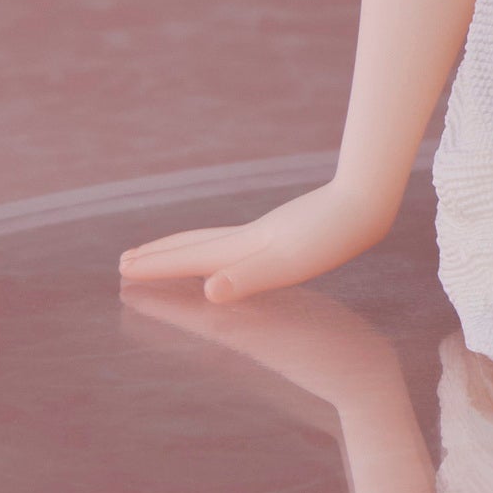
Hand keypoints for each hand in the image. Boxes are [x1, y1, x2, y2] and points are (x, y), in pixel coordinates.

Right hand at [117, 176, 396, 301]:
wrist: (368, 200)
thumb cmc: (334, 237)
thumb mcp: (292, 264)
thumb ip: (248, 278)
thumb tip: (208, 291)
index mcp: (245, 248)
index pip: (190, 259)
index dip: (157, 267)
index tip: (124, 270)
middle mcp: (250, 237)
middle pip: (194, 245)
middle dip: (159, 255)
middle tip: (126, 259)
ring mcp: (268, 231)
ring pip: (213, 239)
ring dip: (184, 247)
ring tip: (164, 251)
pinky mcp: (287, 229)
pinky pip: (237, 239)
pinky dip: (218, 245)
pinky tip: (230, 249)